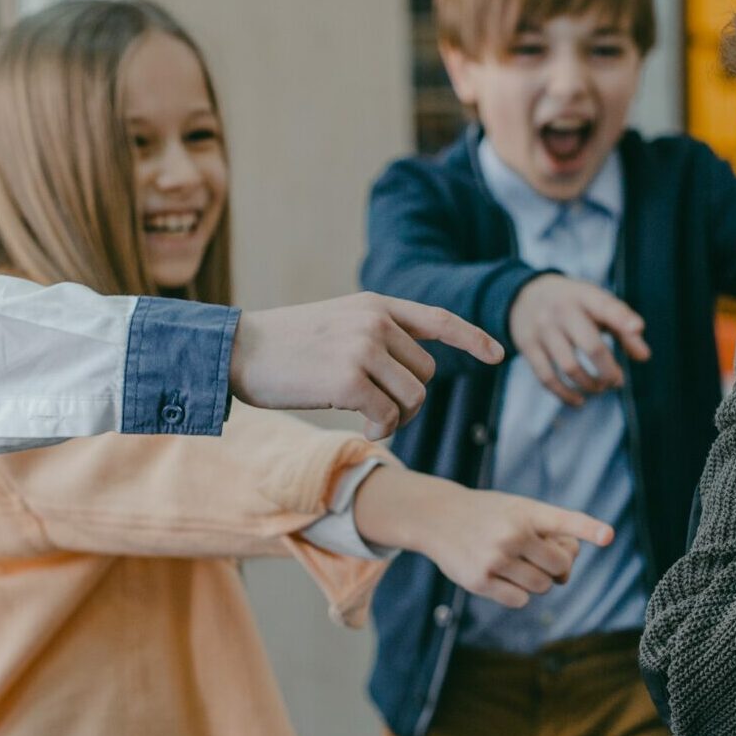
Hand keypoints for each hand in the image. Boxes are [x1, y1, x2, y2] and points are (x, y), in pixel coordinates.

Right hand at [232, 293, 503, 438]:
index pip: (439, 318)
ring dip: (397, 419)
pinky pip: (388, 415)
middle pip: (426, 373)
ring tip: (368, 419)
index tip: (498, 355)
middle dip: (408, 398)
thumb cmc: (284, 346)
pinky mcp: (349, 379)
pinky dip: (380, 430)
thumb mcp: (336, 324)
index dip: (472, 338)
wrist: (236, 350)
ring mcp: (363, 348)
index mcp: (375, 305)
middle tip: (377, 410)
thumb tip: (414, 375)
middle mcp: (376, 321)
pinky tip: (362, 428)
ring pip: (413, 397)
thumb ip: (376, 337)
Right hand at [354, 467, 614, 607]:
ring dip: (538, 581)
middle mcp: (512, 534)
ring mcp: (495, 558)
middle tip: (539, 556)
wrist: (438, 517)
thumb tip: (565, 574)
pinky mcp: (480, 581)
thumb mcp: (518, 509)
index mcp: (526, 511)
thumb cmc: (489, 515)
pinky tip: (502, 576)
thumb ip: (548, 534)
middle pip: (561, 566)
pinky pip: (520, 600)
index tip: (608, 536)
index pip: (563, 521)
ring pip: (543, 587)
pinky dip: (519, 594)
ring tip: (517, 564)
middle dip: (558, 566)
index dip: (588, 529)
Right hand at [508, 275, 651, 407]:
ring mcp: (542, 329)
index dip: (621, 318)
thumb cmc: (575, 305)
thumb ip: (623, 328)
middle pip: (590, 345)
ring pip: (569, 366)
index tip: (637, 328)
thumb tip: (644, 357)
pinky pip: (547, 377)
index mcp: (584, 296)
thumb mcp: (598, 306)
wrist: (526, 295)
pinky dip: (565, 394)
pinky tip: (580, 400)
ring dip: (590, 384)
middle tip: (617, 381)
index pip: (605, 305)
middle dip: (608, 371)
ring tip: (601, 388)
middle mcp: (562, 311)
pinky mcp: (528, 346)